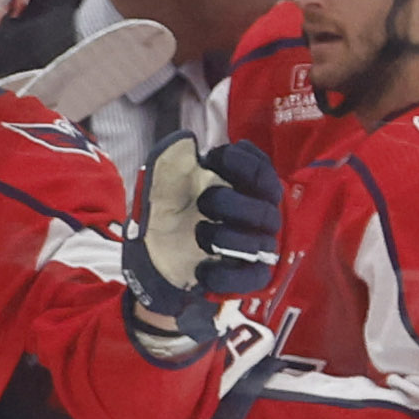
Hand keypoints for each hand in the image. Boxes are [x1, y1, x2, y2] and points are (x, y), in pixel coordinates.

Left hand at [120, 135, 281, 350]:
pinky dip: (226, 275)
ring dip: (226, 238)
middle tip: (204, 203)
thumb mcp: (164, 180)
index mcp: (240, 184)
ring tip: (200, 234)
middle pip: (266, 208)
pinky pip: (254, 277)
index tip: (212, 160)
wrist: (153, 256)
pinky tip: (202, 269)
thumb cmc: (167, 210)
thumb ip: (174, 157)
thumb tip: (189, 141)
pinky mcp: (247, 275)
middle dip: (231, 203)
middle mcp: (255, 212)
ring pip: (261, 243)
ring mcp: (254, 245)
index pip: (260, 168)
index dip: (241, 162)